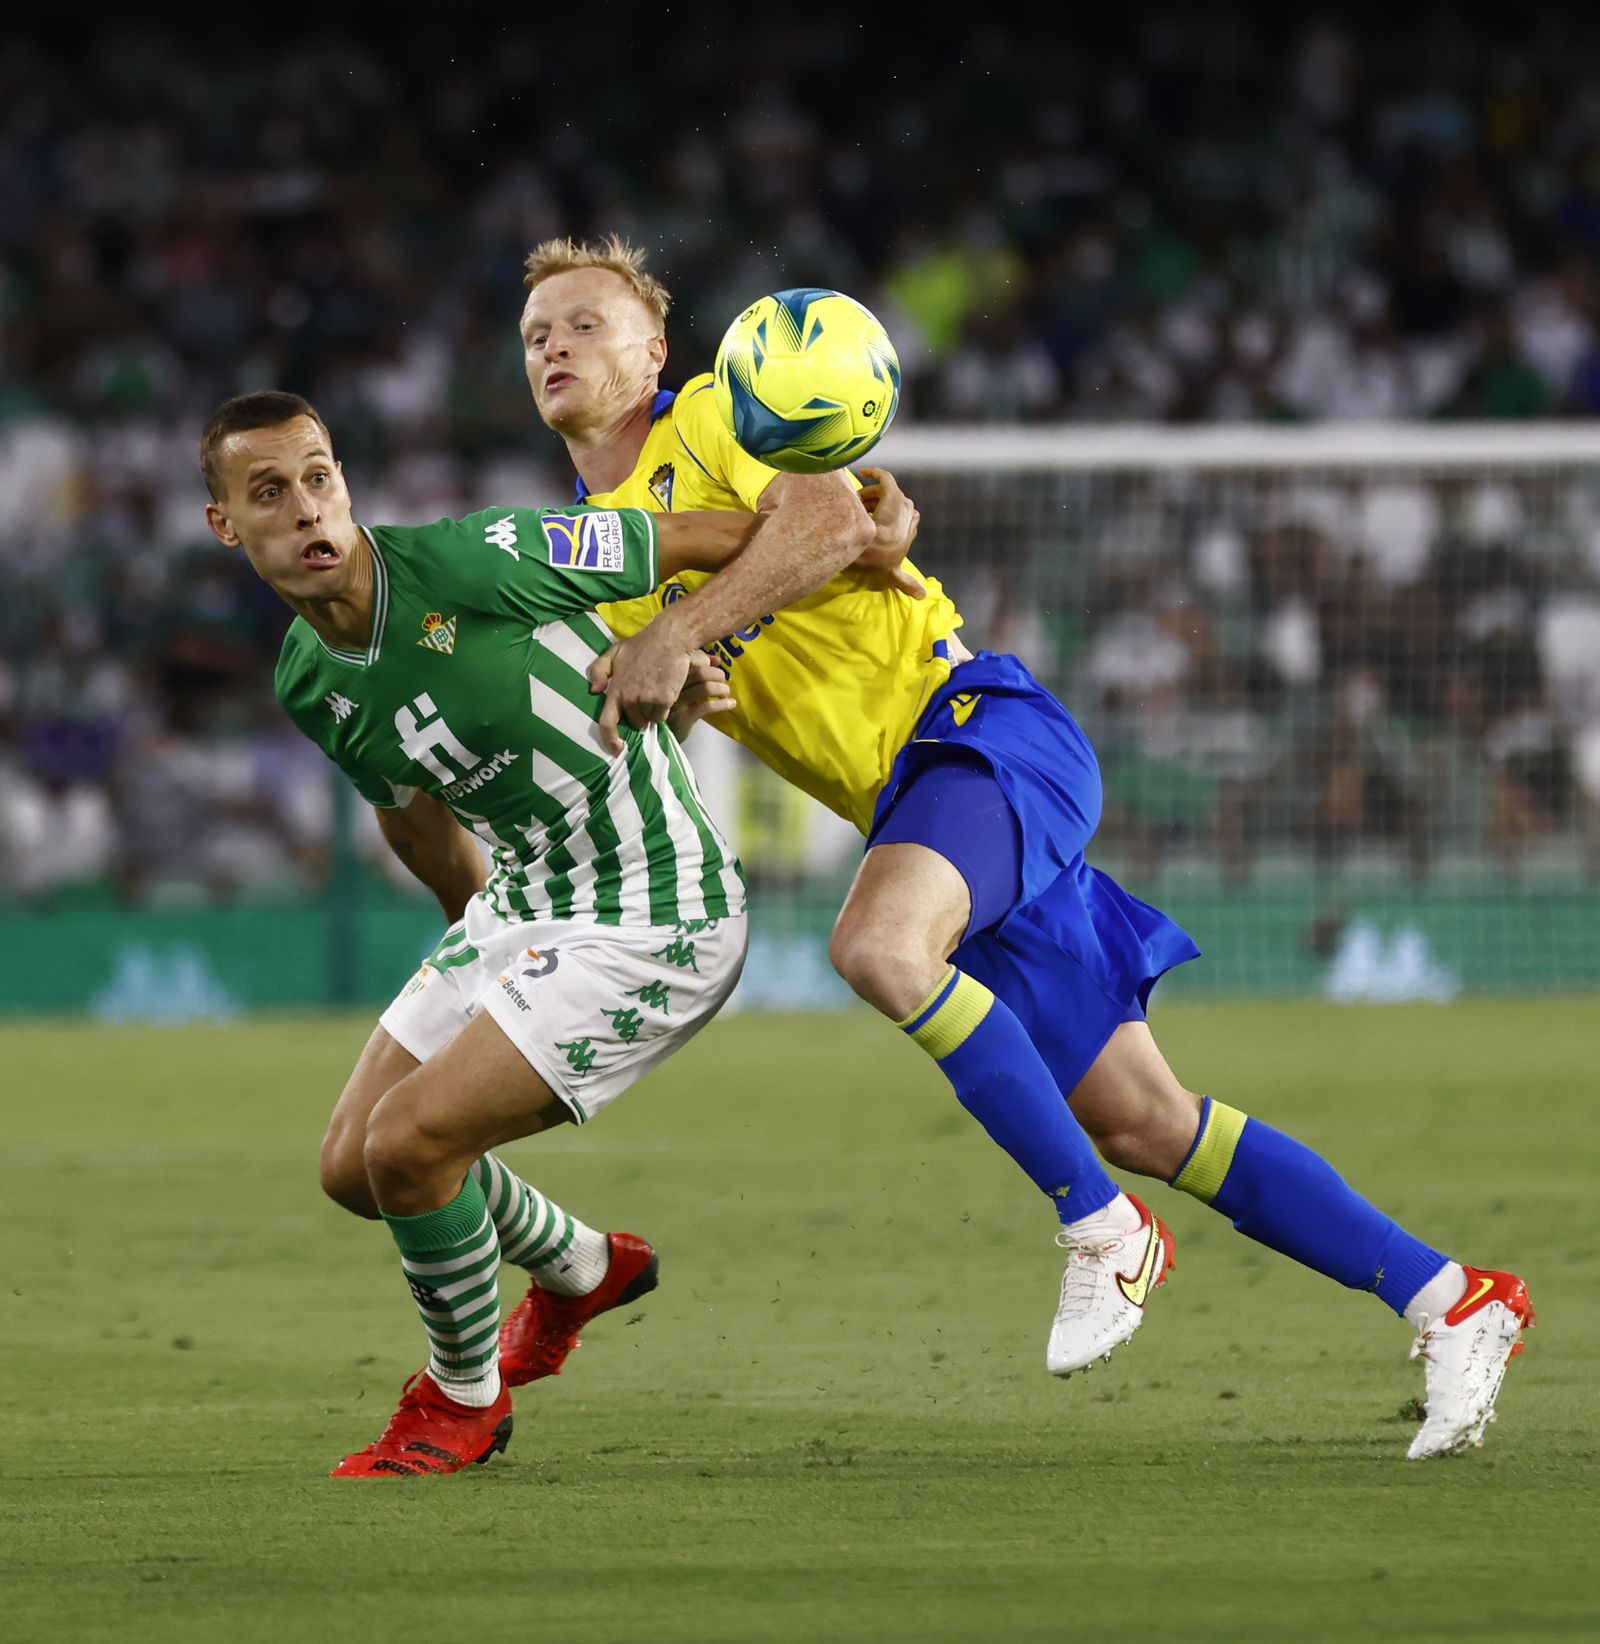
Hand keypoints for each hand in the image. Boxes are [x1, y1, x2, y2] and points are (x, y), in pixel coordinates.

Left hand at [586, 619, 695, 754]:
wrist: (669, 639)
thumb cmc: (642, 645)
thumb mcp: (614, 652)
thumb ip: (598, 670)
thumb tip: (594, 691)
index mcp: (615, 690)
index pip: (607, 722)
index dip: (610, 740)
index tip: (617, 750)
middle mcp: (630, 698)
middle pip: (634, 722)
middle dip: (639, 715)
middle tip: (645, 697)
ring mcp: (647, 700)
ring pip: (649, 720)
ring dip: (652, 712)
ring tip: (655, 691)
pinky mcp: (664, 700)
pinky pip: (662, 716)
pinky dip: (664, 709)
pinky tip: (665, 691)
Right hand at [667, 650, 736, 740]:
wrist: (659, 735)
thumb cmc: (673, 706)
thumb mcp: (682, 687)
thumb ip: (697, 670)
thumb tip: (717, 659)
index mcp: (669, 675)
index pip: (691, 658)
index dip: (707, 660)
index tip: (716, 665)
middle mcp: (671, 686)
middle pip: (701, 672)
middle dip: (717, 674)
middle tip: (723, 681)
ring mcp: (677, 702)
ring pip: (705, 688)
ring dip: (722, 689)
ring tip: (726, 693)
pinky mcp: (683, 717)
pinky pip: (708, 706)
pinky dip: (723, 704)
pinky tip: (730, 704)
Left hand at [852, 466, 924, 597]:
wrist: (856, 560)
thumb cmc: (868, 566)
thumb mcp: (890, 574)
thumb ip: (905, 582)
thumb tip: (922, 595)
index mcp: (908, 539)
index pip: (912, 518)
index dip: (895, 513)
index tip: (873, 515)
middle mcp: (907, 527)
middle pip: (902, 504)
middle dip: (884, 502)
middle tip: (862, 506)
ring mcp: (898, 516)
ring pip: (892, 495)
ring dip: (876, 494)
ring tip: (858, 500)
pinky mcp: (890, 504)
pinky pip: (888, 482)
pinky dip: (879, 474)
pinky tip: (865, 471)